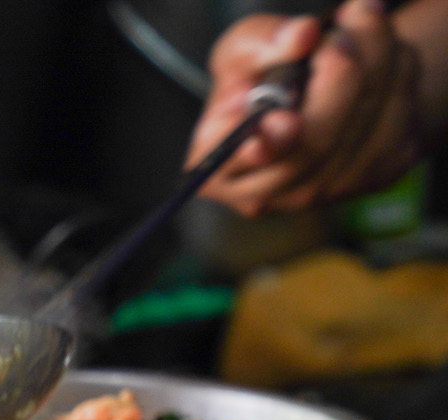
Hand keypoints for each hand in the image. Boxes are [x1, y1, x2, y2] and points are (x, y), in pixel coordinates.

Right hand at [190, 0, 424, 216]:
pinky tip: (381, 56)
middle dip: (337, 73)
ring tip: (358, 25)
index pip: (237, 165)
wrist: (313, 94)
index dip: (265, 145)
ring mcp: (325, 192)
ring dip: (377, 56)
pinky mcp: (377, 175)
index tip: (284, 121)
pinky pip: (401, 115)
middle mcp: (271, 194)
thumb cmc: (263, 79)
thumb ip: (260, 42)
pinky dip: (399, 71)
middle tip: (339, 31)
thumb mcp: (241, 52)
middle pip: (315, 142)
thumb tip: (302, 36)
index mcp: (220, 170)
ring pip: (367, 121)